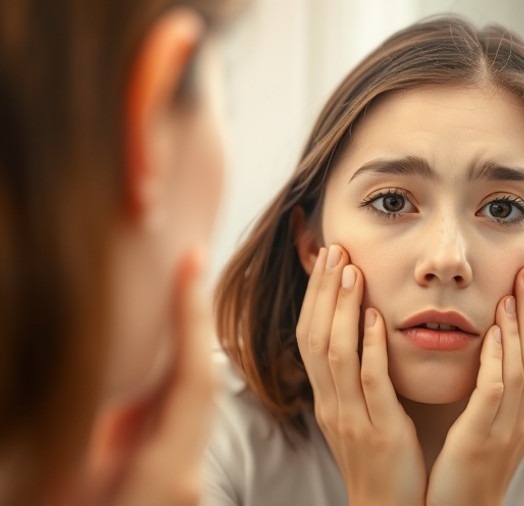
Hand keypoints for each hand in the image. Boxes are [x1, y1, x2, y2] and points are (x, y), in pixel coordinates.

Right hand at [86, 250, 216, 505]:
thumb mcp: (69, 483)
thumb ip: (95, 440)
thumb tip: (109, 396)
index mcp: (162, 472)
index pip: (190, 381)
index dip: (190, 319)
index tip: (191, 262)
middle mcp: (181, 472)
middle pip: (198, 383)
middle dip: (193, 322)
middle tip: (189, 261)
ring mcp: (177, 476)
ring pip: (187, 399)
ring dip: (183, 346)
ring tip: (179, 288)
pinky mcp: (168, 477)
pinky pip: (175, 419)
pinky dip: (168, 380)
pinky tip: (160, 350)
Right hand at [295, 245, 426, 505]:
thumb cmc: (380, 457)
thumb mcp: (360, 411)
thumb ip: (358, 373)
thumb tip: (362, 328)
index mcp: (326, 397)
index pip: (310, 336)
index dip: (316, 295)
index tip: (328, 256)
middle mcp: (331, 403)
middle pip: (316, 338)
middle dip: (323, 292)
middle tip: (336, 249)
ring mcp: (351, 418)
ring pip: (336, 356)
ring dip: (341, 310)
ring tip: (351, 271)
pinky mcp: (379, 431)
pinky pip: (370, 384)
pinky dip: (369, 348)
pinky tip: (375, 319)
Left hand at [426, 257, 523, 505]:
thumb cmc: (471, 463)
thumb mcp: (493, 417)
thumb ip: (500, 380)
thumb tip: (502, 335)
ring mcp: (510, 426)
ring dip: (523, 321)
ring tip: (517, 284)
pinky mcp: (481, 438)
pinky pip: (495, 391)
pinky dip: (498, 357)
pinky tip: (494, 329)